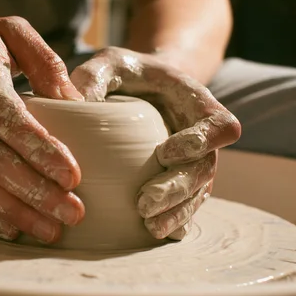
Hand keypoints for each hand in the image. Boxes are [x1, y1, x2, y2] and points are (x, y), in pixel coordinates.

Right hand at [0, 17, 85, 242]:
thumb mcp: (9, 32)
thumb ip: (45, 61)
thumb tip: (77, 103)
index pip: (7, 119)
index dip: (39, 149)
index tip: (72, 174)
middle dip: (35, 192)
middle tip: (73, 212)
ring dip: (15, 211)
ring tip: (52, 230)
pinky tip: (14, 230)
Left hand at [71, 47, 240, 239]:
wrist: (142, 86)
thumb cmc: (127, 72)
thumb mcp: (108, 62)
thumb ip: (92, 76)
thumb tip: (74, 105)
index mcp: (196, 103)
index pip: (221, 125)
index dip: (203, 142)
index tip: (166, 152)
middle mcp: (203, 137)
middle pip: (206, 169)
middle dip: (178, 189)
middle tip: (143, 203)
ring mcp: (193, 162)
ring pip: (198, 194)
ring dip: (176, 212)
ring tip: (148, 226)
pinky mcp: (179, 181)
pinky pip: (185, 206)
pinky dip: (173, 221)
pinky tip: (151, 233)